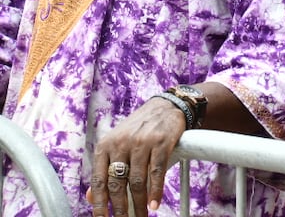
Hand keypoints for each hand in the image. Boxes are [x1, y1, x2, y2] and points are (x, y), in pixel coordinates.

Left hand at [90, 96, 185, 214]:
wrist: (165, 106)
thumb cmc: (139, 129)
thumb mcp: (117, 145)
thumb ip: (105, 170)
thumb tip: (90, 197)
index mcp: (105, 146)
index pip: (99, 181)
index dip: (99, 204)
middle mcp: (121, 144)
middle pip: (118, 184)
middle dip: (120, 209)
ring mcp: (142, 142)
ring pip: (137, 181)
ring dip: (140, 204)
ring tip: (142, 216)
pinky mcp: (162, 142)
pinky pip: (157, 172)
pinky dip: (156, 191)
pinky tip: (155, 204)